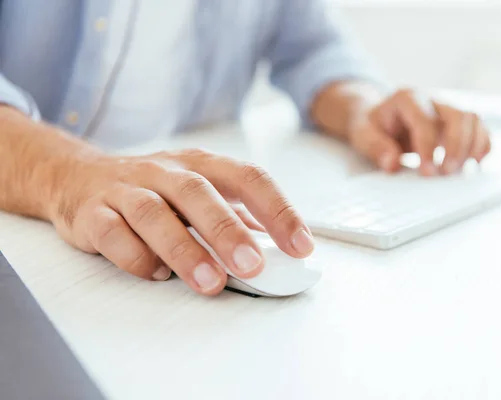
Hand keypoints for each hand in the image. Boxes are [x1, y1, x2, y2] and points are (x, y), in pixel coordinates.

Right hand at [48, 150, 314, 295]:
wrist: (79, 178)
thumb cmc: (153, 190)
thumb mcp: (197, 192)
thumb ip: (234, 216)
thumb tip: (279, 248)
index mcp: (200, 164)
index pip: (247, 178)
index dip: (278, 210)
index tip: (300, 245)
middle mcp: (164, 171)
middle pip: (199, 193)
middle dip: (228, 230)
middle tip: (253, 266)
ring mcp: (126, 189)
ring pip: (154, 213)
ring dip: (184, 249)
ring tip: (210, 281)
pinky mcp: (93, 212)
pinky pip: (113, 233)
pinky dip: (135, 256)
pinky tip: (154, 273)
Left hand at [347, 89, 491, 175]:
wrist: (378, 117)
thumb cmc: (372, 126)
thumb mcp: (363, 135)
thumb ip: (376, 147)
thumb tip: (392, 163)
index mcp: (407, 99)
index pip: (425, 121)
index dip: (428, 147)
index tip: (427, 172)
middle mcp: (432, 100)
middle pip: (457, 116)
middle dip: (456, 147)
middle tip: (446, 173)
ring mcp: (447, 109)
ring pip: (473, 119)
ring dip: (472, 146)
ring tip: (460, 172)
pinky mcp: (457, 122)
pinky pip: (479, 128)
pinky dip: (482, 146)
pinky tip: (474, 164)